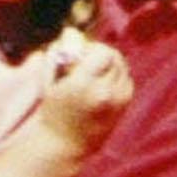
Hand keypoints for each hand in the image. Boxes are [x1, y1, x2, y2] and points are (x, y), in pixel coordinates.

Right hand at [33, 32, 132, 157]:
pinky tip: (102, 86)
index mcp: (83, 84)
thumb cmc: (53, 111)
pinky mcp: (124, 106)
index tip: (82, 55)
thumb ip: (59, 55)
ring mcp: (117, 101)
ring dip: (109, 66)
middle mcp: (104, 92)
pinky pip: (126, 80)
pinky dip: (116, 78)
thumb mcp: (50, 81)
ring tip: (93, 75)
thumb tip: (71, 32)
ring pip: (122, 68)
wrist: (65, 144)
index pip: (103, 52)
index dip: (93, 49)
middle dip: (102, 55)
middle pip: (115, 58)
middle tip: (88, 62)